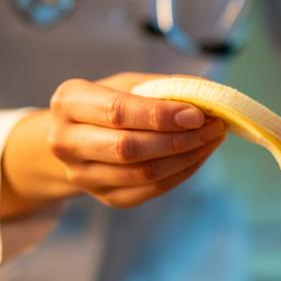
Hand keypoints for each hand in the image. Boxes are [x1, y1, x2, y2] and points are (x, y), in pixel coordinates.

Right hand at [1, 73, 225, 216]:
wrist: (78, 138)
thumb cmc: (109, 103)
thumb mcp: (129, 84)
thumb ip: (166, 86)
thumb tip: (209, 93)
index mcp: (70, 102)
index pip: (117, 112)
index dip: (160, 116)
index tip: (198, 114)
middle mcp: (66, 141)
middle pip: (128, 148)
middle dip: (179, 139)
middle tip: (214, 127)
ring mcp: (82, 175)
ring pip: (143, 174)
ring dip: (186, 157)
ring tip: (212, 138)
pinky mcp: (104, 197)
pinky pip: (150, 190)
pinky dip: (181, 173)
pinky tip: (198, 155)